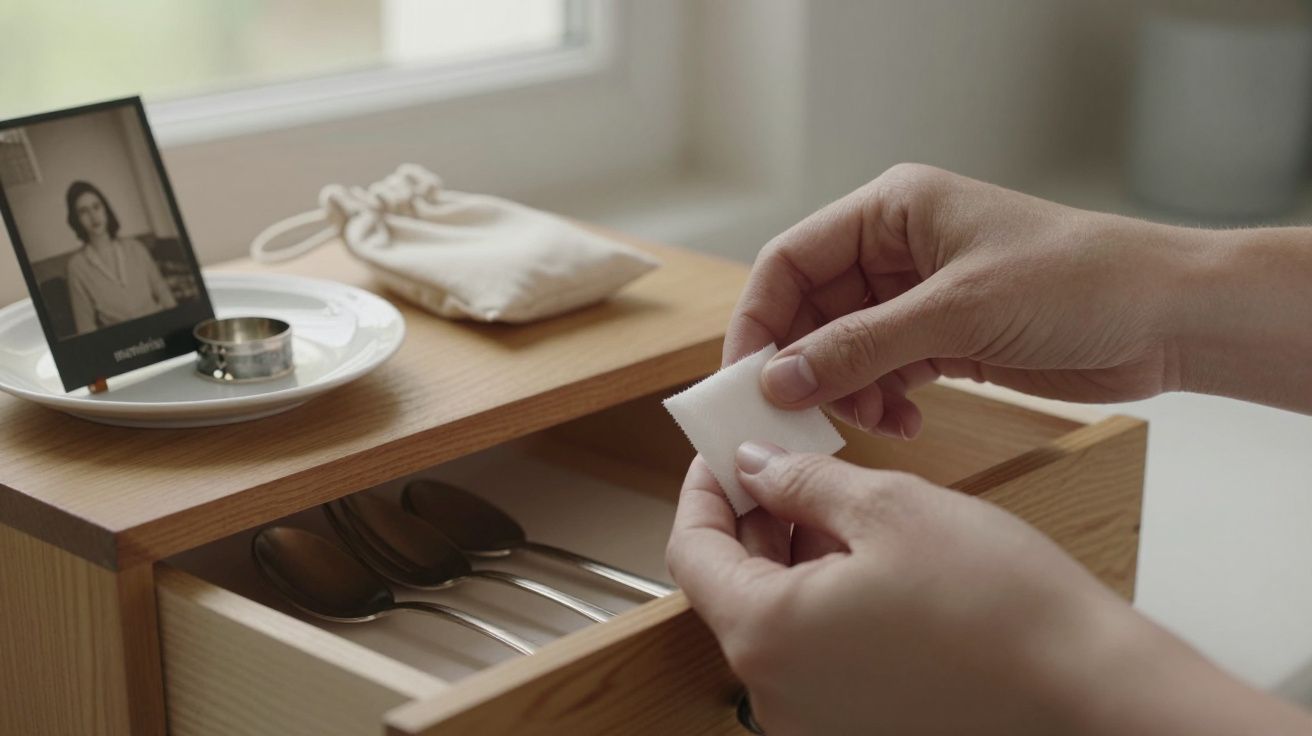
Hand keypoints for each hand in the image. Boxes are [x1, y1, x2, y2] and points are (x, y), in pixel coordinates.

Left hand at [667, 447, 1311, 735]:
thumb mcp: (889, 507)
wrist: (1088, 692)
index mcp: (767, 635)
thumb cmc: (999, 604)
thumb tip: (754, 466)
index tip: (722, 455)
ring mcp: (817, 720)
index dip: (702, 493)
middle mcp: (777, 693)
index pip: (692, 553)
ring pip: (775, 620)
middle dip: (752, 520)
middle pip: (731, 589)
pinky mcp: (857, 727)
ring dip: (789, 557)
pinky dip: (821, 600)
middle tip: (784, 464)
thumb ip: (800, 483)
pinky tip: (863, 557)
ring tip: (833, 502)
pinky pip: (814, 654)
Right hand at [726, 164, 1202, 436]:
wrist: (1166, 318)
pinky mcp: (945, 341)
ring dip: (844, 390)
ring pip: (844, 349)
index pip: (792, 260)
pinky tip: (903, 421)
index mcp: (891, 211)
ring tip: (869, 421)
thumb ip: (861, 346)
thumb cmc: (1077, 281)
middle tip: (795, 415)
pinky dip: (880, 401)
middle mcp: (897, 250)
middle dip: (801, 364)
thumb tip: (779, 377)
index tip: (745, 375)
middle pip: (811, 309)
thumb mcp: (957, 311)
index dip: (760, 317)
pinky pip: (883, 373)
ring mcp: (919, 298)